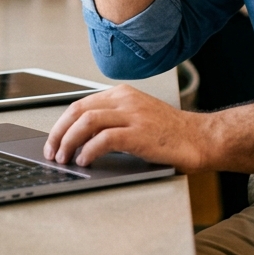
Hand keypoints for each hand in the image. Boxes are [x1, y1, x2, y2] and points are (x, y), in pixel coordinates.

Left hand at [44, 84, 210, 170]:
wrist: (201, 139)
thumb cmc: (171, 134)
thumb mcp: (138, 118)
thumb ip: (113, 121)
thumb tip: (80, 140)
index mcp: (123, 94)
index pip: (81, 104)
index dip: (61, 124)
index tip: (53, 141)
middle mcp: (126, 100)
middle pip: (78, 110)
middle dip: (59, 133)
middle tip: (52, 151)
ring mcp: (134, 115)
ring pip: (87, 122)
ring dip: (69, 142)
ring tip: (64, 158)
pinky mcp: (139, 134)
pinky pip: (104, 139)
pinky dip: (89, 151)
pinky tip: (85, 160)